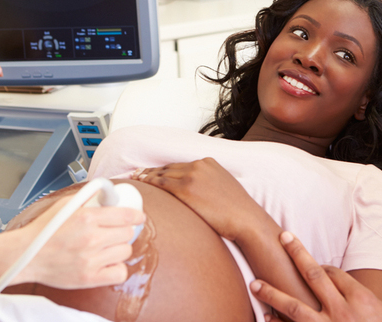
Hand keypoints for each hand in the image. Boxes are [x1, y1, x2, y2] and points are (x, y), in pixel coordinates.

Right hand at [15, 195, 145, 288]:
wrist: (24, 256)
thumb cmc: (43, 231)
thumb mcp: (65, 205)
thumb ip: (88, 198)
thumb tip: (107, 191)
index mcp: (87, 218)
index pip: (126, 216)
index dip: (137, 216)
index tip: (138, 217)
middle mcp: (91, 239)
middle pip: (128, 234)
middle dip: (124, 231)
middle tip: (116, 232)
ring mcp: (91, 260)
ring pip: (125, 252)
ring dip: (119, 249)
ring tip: (107, 247)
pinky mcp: (89, 278)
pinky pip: (119, 273)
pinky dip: (117, 268)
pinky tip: (108, 263)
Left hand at [133, 159, 265, 240]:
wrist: (245, 218)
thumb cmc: (237, 209)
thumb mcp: (224, 187)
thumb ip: (209, 183)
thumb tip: (199, 192)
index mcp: (209, 163)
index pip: (180, 165)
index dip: (165, 169)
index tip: (154, 171)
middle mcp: (199, 165)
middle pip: (169, 167)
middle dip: (153, 171)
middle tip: (138, 174)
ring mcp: (192, 176)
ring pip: (162, 174)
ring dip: (147, 176)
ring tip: (136, 178)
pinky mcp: (186, 189)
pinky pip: (161, 183)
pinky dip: (149, 183)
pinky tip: (141, 184)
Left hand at [251, 232, 381, 321]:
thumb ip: (362, 299)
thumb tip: (346, 289)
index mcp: (360, 299)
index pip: (334, 273)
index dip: (320, 265)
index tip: (310, 262)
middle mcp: (341, 311)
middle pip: (314, 275)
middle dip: (297, 254)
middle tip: (283, 238)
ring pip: (294, 307)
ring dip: (272, 294)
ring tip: (255, 284)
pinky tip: (265, 318)